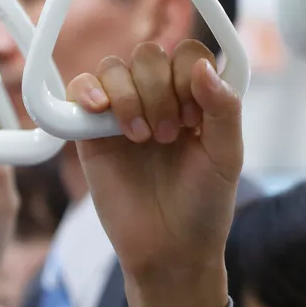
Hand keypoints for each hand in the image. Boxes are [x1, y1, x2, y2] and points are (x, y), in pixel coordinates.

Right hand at [68, 40, 241, 306]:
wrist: (170, 252)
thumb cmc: (203, 206)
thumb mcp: (226, 157)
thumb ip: (223, 109)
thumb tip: (203, 67)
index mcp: (194, 100)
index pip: (187, 54)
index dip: (187, 75)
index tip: (192, 118)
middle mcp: (158, 100)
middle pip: (149, 55)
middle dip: (159, 90)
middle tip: (167, 136)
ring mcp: (122, 114)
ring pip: (115, 68)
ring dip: (129, 97)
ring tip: (142, 138)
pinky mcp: (91, 133)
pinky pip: (79, 89)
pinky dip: (86, 90)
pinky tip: (100, 110)